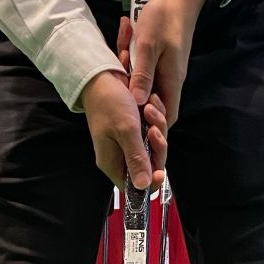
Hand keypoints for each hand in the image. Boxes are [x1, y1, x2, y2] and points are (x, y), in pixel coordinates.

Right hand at [81, 69, 167, 191]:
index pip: (134, 187)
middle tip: (153, 129)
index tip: (159, 172)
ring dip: (158, 127)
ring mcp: (129, 142)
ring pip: (155, 147)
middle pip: (150, 166)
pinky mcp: (136, 130)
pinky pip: (154, 132)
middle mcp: (120, 155)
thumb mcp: (126, 130)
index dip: (149, 182)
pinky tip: (150, 105)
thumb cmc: (109, 102)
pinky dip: (156, 119)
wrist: (103, 76)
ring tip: (149, 110)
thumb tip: (143, 186)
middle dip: (157, 147)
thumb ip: (136, 159)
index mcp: (112, 162)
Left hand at [118, 0, 211, 128]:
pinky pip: (144, 72)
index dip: (153, 124)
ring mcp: (165, 71)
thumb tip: (136, 102)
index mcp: (172, 80)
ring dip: (131, 80)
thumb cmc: (164, 18)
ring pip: (146, 87)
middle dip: (136, 103)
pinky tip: (123, 51)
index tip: (137, 115)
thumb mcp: (148, 45)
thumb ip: (142, 74)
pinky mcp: (159, 62)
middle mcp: (170, 80)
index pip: (167, 116)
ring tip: (122, 60)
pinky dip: (131, 66)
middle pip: (155, 105)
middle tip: (122, 87)